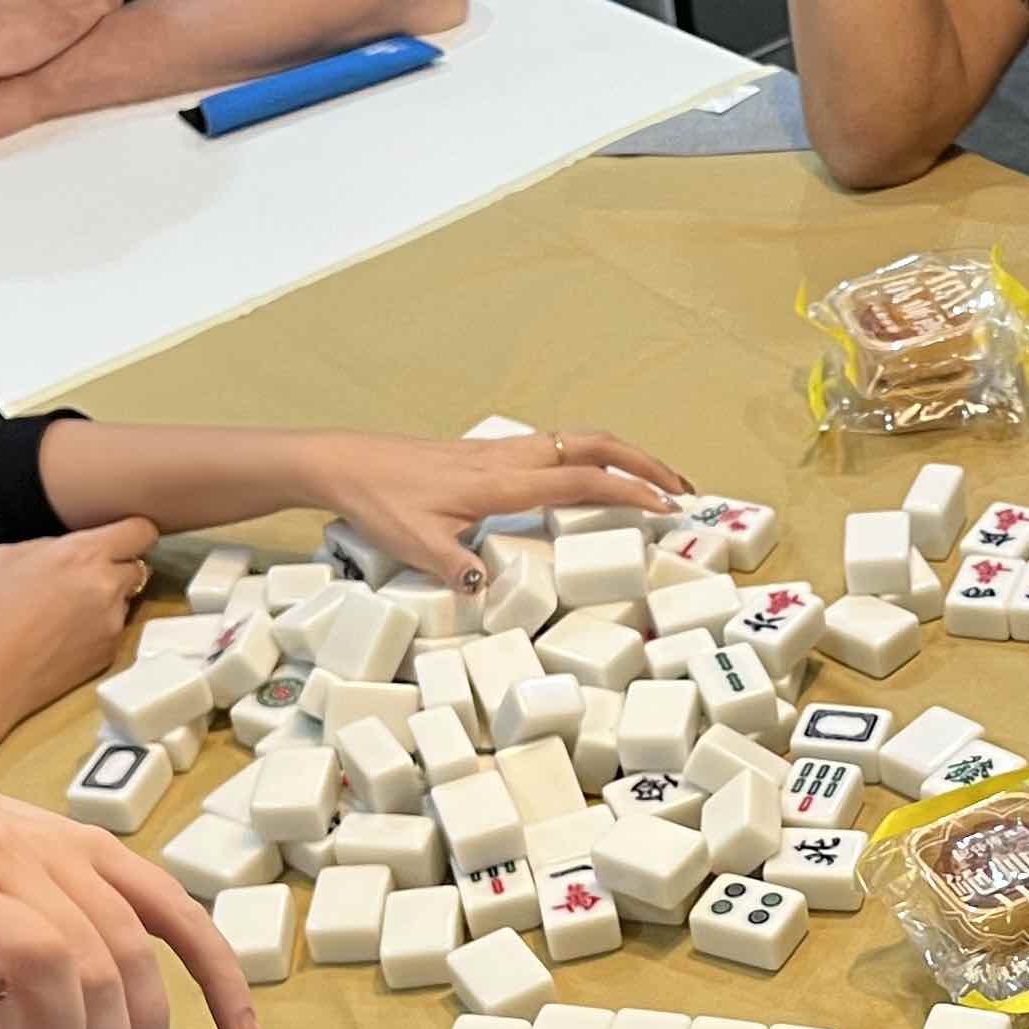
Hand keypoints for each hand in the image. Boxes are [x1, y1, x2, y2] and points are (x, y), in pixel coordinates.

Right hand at [0, 518, 161, 781]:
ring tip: (61, 613)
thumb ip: (47, 546)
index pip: (141, 531)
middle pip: (137, 566)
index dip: (131, 532)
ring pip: (123, 600)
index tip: (116, 538)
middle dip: (115, 567)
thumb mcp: (3, 556)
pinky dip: (95, 629)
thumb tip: (66, 552)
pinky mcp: (108, 656)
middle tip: (79, 578)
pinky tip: (60, 639)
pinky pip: (111, 630)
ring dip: (105, 599)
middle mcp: (108, 587)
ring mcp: (113, 625)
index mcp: (83, 555)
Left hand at [313, 426, 690, 589]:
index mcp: (502, 483)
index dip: (630, 493)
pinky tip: (595, 477)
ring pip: (579, 439)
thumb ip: (455, 566)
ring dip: (624, 455)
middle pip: (596, 445)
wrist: (344, 463)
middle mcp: (510, 460)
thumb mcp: (415, 544)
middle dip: (646, 463)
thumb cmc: (380, 501)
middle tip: (683, 490)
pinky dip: (592, 455)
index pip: (583, 481)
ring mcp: (501, 452)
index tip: (667, 510)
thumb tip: (488, 589)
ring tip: (654, 481)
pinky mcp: (489, 454)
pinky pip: (557, 446)